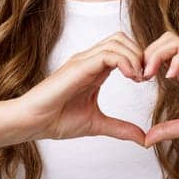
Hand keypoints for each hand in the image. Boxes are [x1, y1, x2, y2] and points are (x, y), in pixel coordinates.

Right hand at [8, 32, 149, 145]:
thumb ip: (121, 129)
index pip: (123, 49)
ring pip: (117, 41)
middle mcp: (89, 61)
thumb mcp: (98, 124)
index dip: (139, 60)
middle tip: (146, 77)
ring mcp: (83, 61)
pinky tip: (131, 78)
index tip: (147, 81)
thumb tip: (143, 140)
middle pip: (122, 39)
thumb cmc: (56, 120)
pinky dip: (126, 61)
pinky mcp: (78, 66)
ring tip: (139, 78)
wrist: (32, 123)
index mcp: (95, 70)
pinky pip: (108, 54)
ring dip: (135, 57)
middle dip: (140, 54)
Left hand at [141, 29, 178, 146]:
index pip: (162, 55)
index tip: (136, 80)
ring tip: (149, 73)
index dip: (145, 62)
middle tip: (138, 75)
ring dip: (157, 54)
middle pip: (164, 41)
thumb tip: (146, 140)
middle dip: (147, 54)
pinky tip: (170, 76)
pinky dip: (177, 60)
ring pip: (175, 41)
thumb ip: (168, 129)